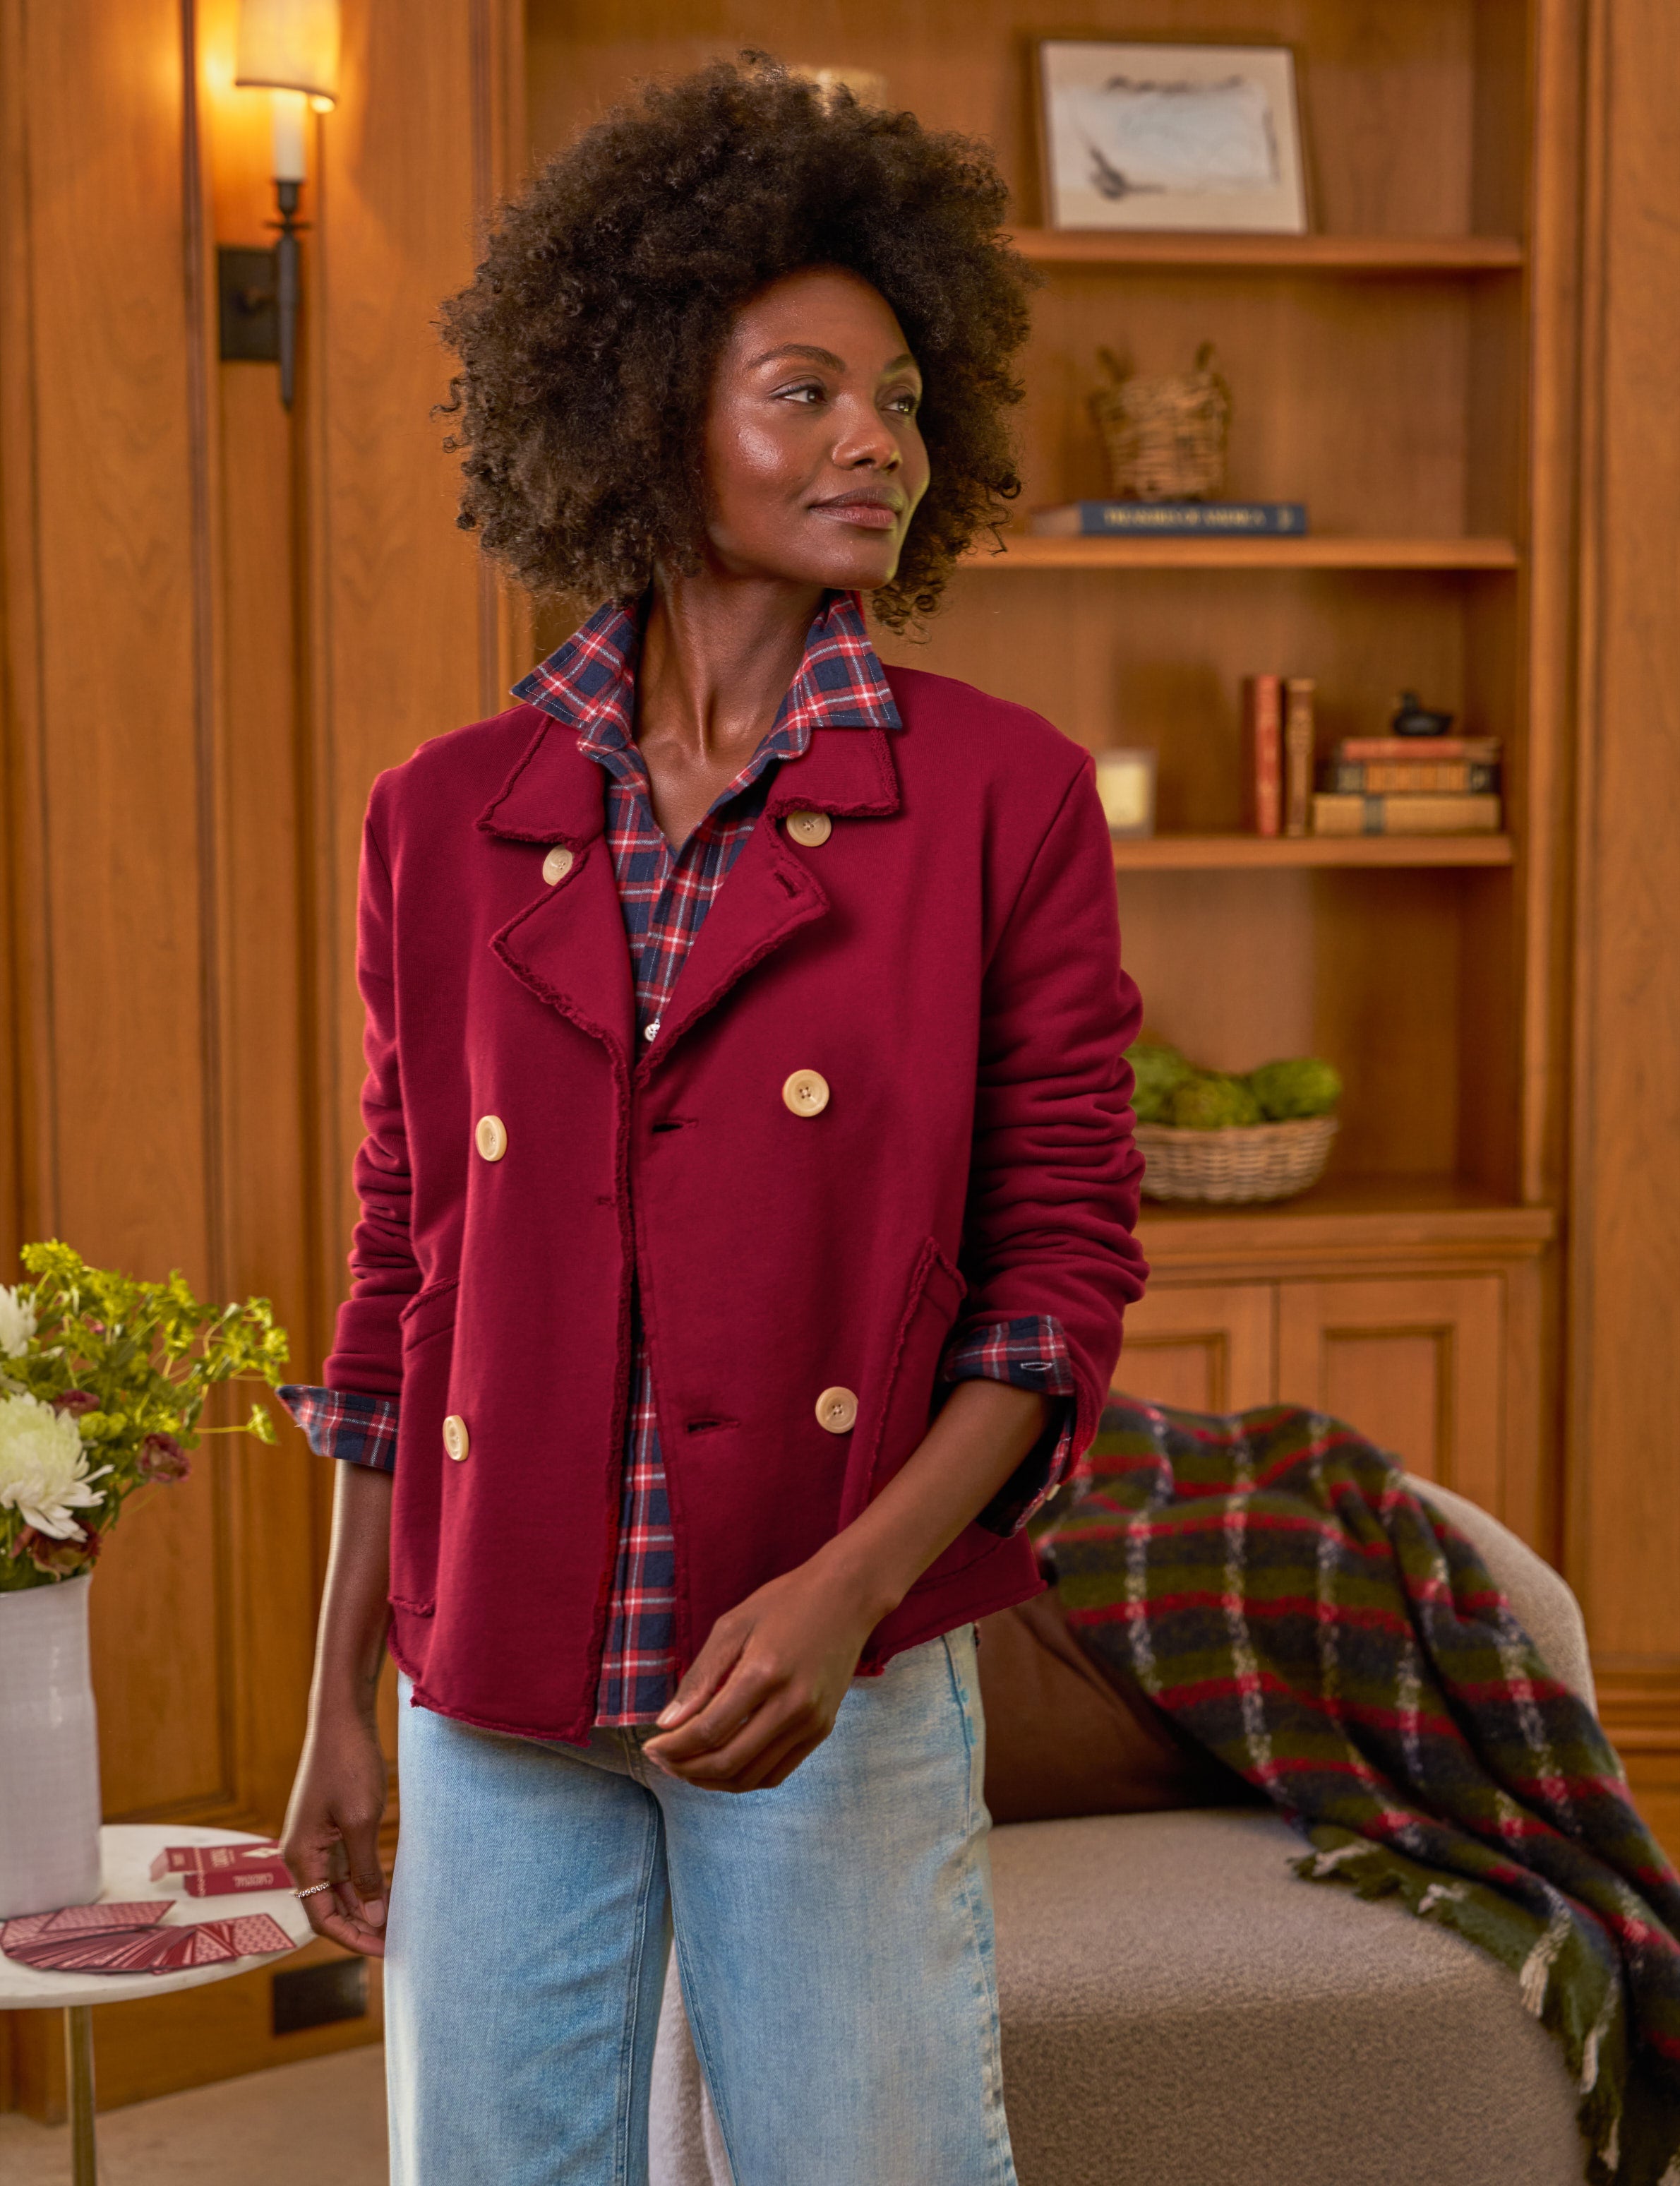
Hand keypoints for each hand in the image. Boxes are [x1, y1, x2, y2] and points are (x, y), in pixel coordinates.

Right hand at [281, 1705, 389, 1956]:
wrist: (343, 1718)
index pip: (322, 1918)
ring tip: (398, 1922)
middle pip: (328, 1907)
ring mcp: (314, 1841)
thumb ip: (365, 1873)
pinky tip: (389, 1891)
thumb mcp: (361, 1822)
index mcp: (300, 1857)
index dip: (353, 1939)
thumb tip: (374, 1918)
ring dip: (364, 1907)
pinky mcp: (329, 1828)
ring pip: (337, 1889)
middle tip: (398, 1942)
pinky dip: (364, 1883)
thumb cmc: (349, 1765)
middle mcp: (301, 1854)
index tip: (386, 1951)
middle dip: (361, 1927)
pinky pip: (344, 1867)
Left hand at [641, 1550, 884, 1793]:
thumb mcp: (733, 1626)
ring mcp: (811, 1722)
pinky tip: (721, 1767)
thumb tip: (667, 1724)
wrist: (846, 1597)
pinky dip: (744, 1779)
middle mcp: (791, 1705)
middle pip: (728, 1761)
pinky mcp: (821, 1730)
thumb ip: (700, 1678)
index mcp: (764, 1673)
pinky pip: (776, 1773)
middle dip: (685, 1768)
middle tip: (662, 1760)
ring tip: (685, 1767)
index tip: (650, 1746)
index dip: (673, 1747)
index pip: (708, 1730)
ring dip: (711, 1780)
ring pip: (751, 1776)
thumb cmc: (785, 1603)